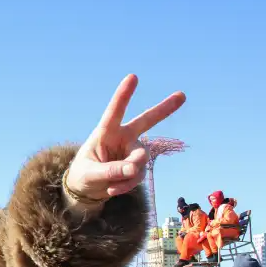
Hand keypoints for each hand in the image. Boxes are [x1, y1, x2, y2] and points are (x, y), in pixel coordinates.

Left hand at [66, 75, 185, 200]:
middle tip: (182, 95)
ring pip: (140, 161)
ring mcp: (132, 151)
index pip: (114, 112)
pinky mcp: (137, 164)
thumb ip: (111, 170)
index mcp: (105, 132)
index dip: (123, 95)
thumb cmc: (83, 175)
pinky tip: (112, 189)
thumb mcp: (90, 174)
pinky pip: (138, 175)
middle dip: (164, 109)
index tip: (133, 77)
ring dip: (127, 177)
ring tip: (109, 185)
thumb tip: (134, 168)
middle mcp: (122, 137)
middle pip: (146, 121)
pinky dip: (126, 185)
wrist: (86, 189)